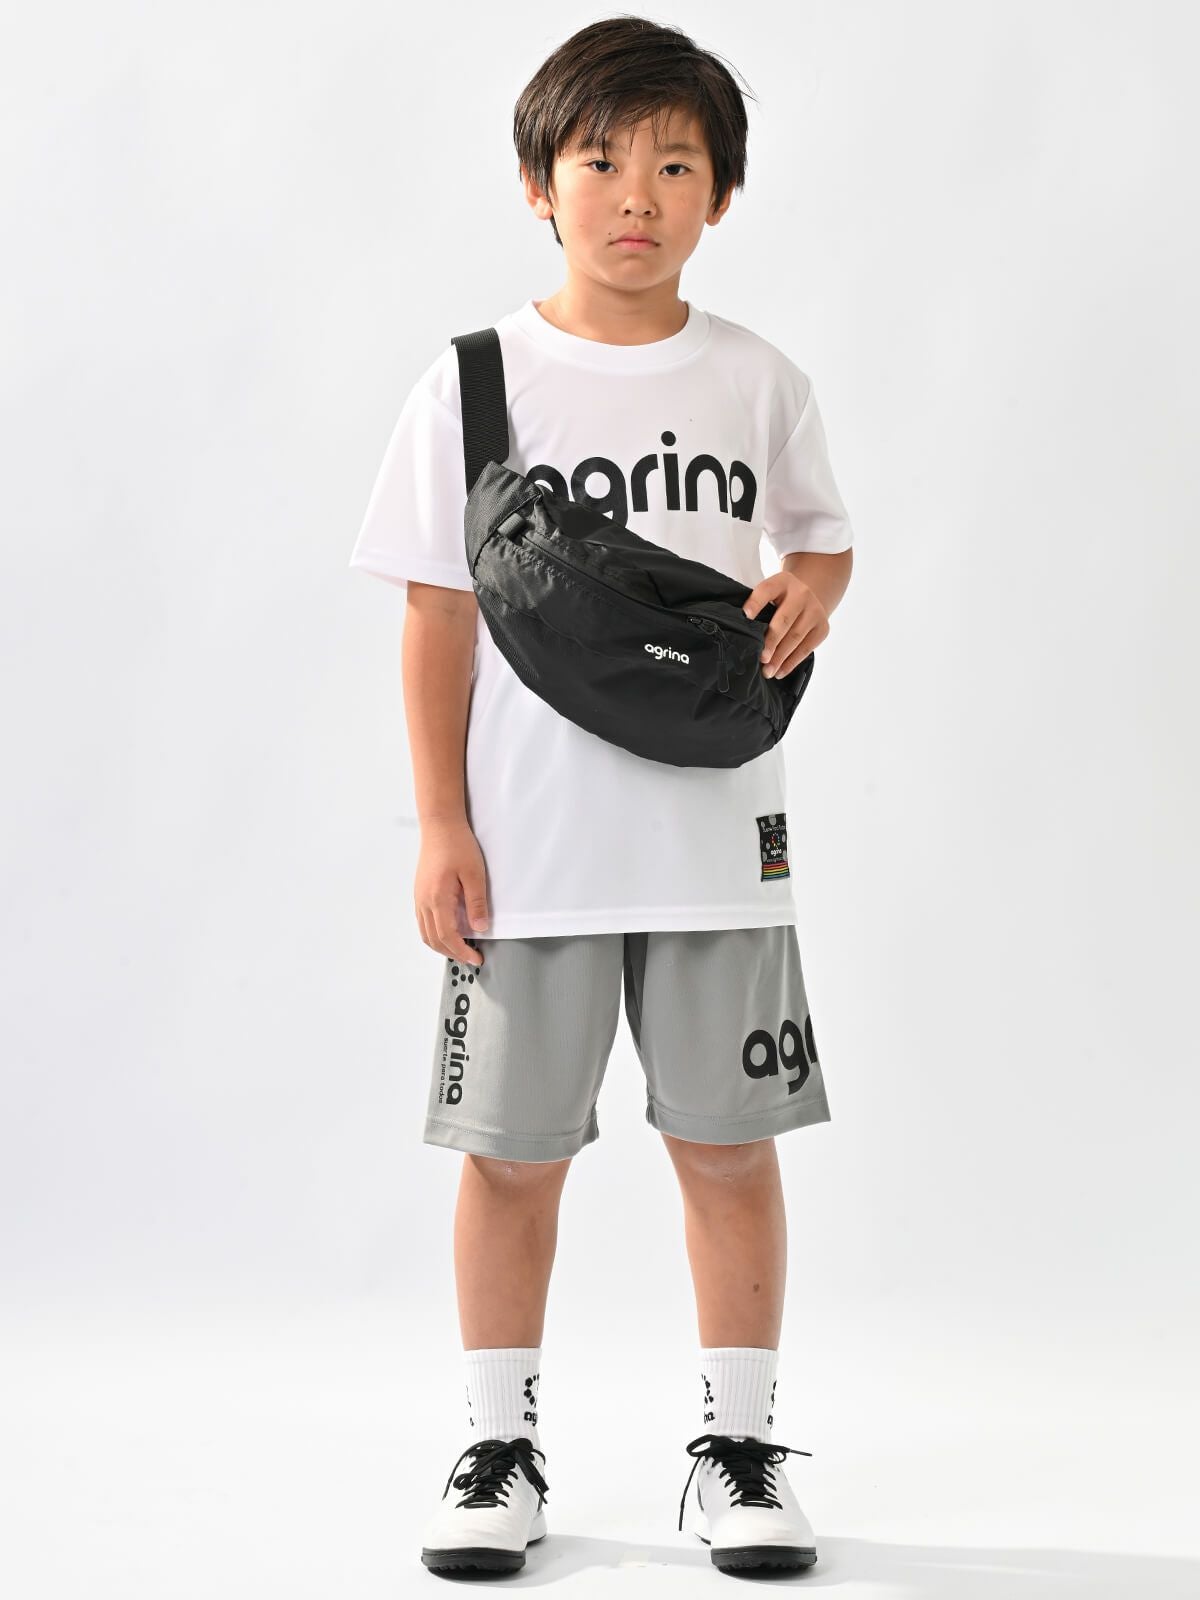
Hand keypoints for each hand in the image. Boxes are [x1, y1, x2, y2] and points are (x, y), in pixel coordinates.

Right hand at [414, 817, 489, 966]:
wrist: (440, 826)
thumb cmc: (457, 845)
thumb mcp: (475, 874)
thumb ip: (477, 903)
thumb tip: (480, 928)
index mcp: (438, 898)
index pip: (448, 936)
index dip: (462, 951)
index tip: (476, 958)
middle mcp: (424, 901)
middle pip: (434, 939)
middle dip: (452, 953)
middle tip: (471, 958)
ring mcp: (419, 897)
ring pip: (425, 933)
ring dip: (441, 946)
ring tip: (460, 949)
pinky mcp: (419, 892)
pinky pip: (423, 922)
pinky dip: (434, 934)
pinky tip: (448, 931)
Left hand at [742, 571, 829, 676]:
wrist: (811, 596)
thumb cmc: (781, 600)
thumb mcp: (771, 594)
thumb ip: (758, 606)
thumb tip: (741, 632)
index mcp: (782, 582)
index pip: (766, 590)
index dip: (755, 603)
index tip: (744, 616)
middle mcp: (801, 594)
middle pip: (784, 619)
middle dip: (771, 641)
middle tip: (761, 658)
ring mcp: (815, 611)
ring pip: (796, 637)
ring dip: (780, 657)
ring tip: (768, 671)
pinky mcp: (823, 628)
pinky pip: (806, 648)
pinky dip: (792, 662)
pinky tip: (780, 671)